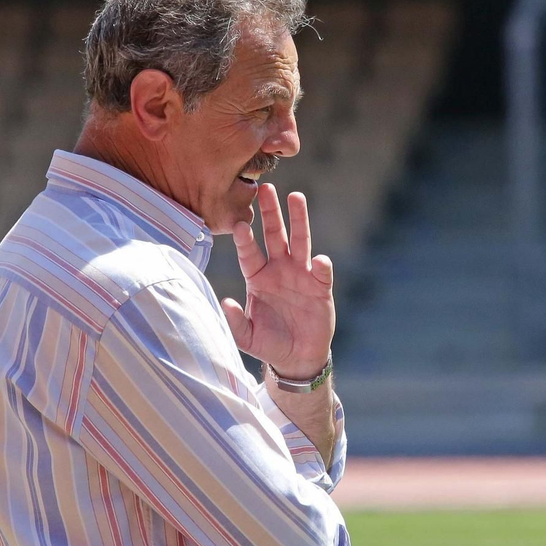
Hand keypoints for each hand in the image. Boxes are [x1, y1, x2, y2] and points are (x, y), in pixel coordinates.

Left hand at [221, 182, 334, 378]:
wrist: (297, 357)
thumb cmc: (269, 343)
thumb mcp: (247, 337)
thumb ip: (234, 322)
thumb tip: (224, 302)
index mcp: (258, 276)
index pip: (249, 253)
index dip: (244, 239)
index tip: (239, 225)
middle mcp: (279, 269)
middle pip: (274, 235)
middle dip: (270, 212)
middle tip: (265, 187)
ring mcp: (301, 274)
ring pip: (299, 241)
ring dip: (299, 219)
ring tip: (296, 197)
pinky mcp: (320, 286)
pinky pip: (321, 272)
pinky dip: (321, 265)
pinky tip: (319, 261)